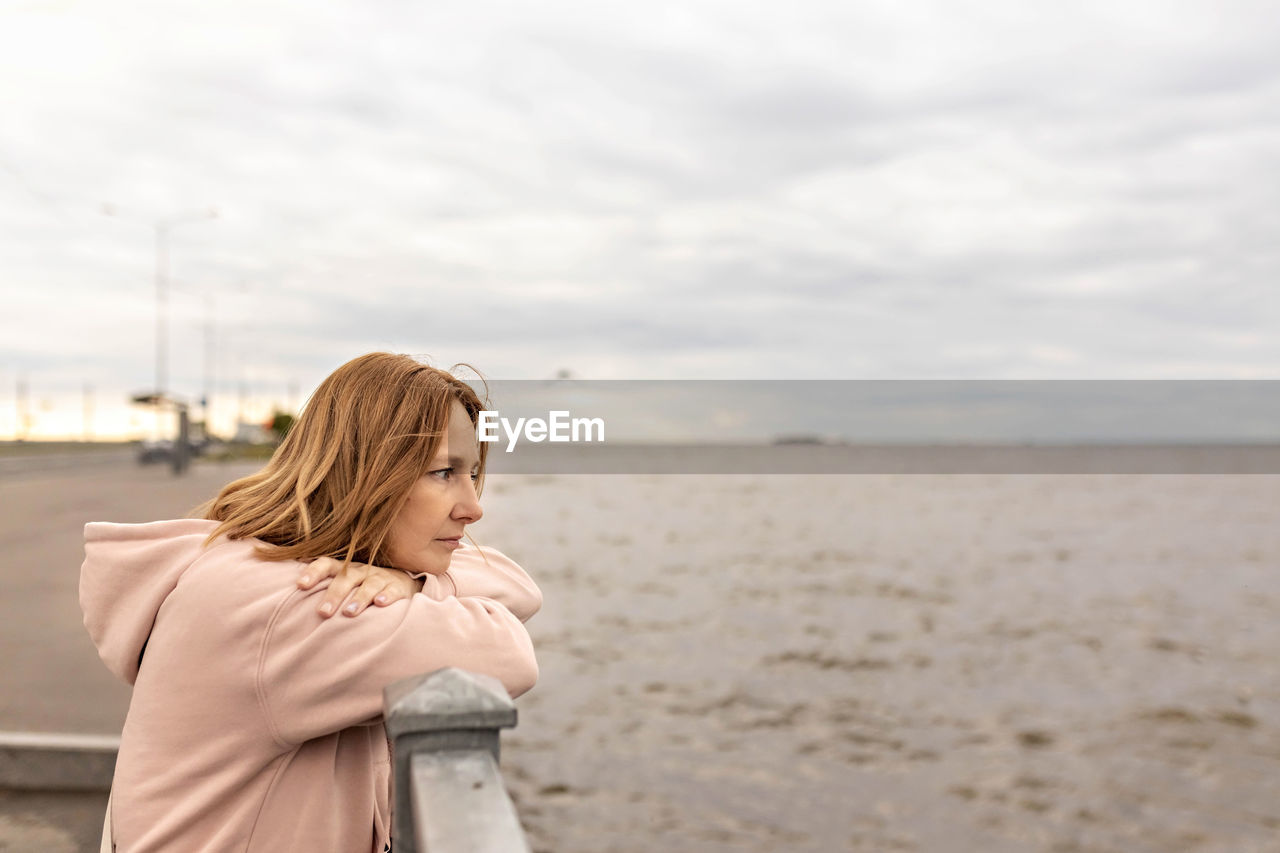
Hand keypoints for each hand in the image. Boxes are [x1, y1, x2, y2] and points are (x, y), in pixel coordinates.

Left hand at [297, 556, 422, 618]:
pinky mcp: (398, 587)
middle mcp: (361, 571)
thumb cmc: (362, 584)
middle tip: (322, 612)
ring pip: (369, 585)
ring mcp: (380, 578)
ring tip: (349, 613)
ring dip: (359, 598)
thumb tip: (286, 586)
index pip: (326, 564)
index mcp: (344, 569)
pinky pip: (393, 590)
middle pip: (346, 578)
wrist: (401, 582)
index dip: (313, 572)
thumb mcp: (343, 581)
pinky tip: (381, 604)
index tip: (300, 585)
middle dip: (334, 594)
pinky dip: (387, 596)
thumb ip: (321, 584)